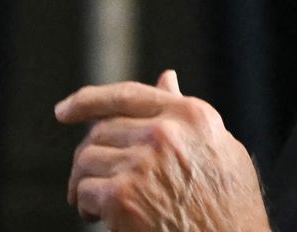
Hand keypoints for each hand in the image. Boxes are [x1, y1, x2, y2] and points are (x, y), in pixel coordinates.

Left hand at [55, 69, 270, 231]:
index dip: (89, 100)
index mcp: (191, 116)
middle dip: (91, 154)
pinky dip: (85, 205)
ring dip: (84, 181)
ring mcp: (142, 164)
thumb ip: (186, 116)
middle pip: (102, 130)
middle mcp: (165, 133)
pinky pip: (85, 190)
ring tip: (93, 201)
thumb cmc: (231, 210)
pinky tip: (98, 217)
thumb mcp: (221, 151)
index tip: (65, 110)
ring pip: (88, 158)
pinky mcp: (123, 197)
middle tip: (90, 178)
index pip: (128, 95)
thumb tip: (166, 79)